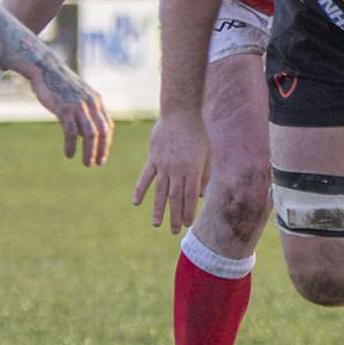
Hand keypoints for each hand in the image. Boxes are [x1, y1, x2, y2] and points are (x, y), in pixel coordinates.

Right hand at [27, 58, 112, 167]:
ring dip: (90, 151)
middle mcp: (91, 103)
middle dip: (102, 150)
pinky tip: (69, 154)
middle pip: (103, 131)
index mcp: (96, 101)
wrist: (45, 68)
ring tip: (87, 163)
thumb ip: (85, 113)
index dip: (107, 143)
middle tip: (97, 163)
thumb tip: (86, 136)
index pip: (108, 125)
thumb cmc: (60, 85)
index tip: (102, 156)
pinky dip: (72, 146)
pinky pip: (71, 132)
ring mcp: (78, 106)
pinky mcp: (64, 109)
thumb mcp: (78, 97)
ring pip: (90, 134)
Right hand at [133, 113, 208, 234]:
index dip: (188, 212)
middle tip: (174, 231)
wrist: (181, 113)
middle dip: (175, 216)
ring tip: (156, 224)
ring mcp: (163, 164)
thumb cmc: (199, 133)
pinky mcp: (152, 158)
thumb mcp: (207, 154)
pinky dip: (140, 190)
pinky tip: (136, 202)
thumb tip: (201, 196)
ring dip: (158, 209)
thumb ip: (205, 175)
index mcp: (192, 169)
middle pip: (175, 198)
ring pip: (159, 191)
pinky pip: (145, 177)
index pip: (190, 196)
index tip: (187, 225)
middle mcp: (177, 170)